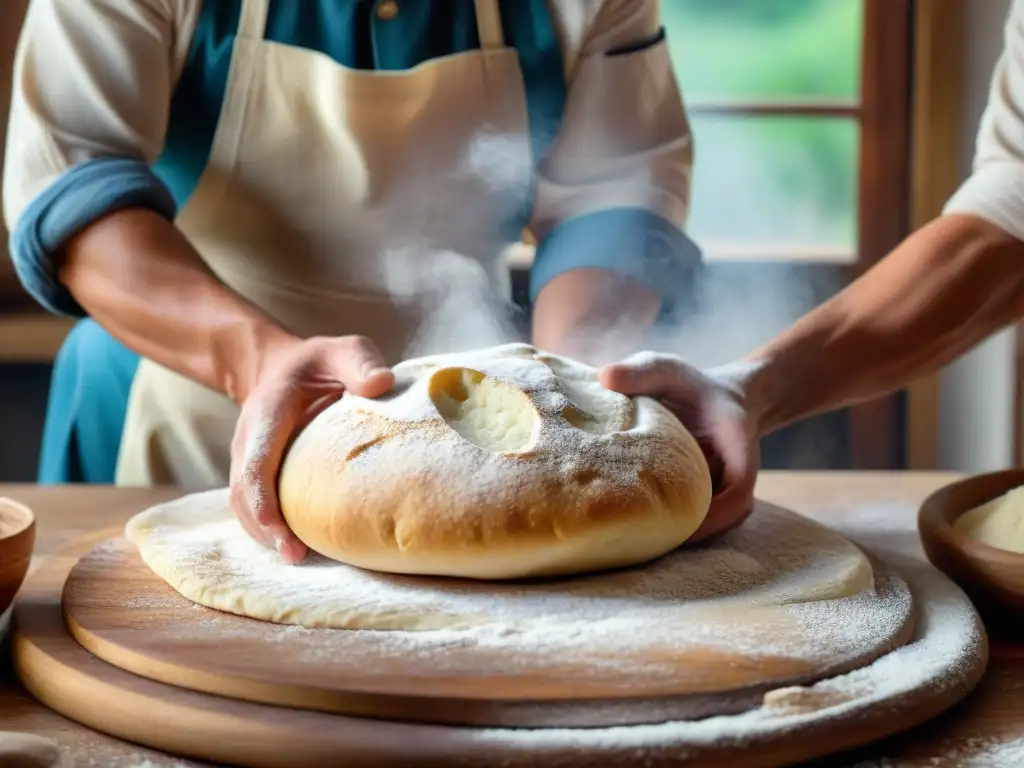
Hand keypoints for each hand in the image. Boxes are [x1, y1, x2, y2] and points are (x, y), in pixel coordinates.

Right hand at [229, 335, 394, 562]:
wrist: (281, 368)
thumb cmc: (320, 362)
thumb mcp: (343, 350)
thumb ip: (360, 361)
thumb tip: (382, 383)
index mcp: (267, 412)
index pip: (255, 459)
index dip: (262, 496)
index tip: (276, 526)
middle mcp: (248, 440)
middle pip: (243, 492)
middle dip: (264, 526)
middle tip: (296, 555)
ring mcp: (246, 459)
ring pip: (242, 505)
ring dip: (264, 534)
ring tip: (298, 557)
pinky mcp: (255, 474)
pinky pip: (252, 507)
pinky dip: (268, 529)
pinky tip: (297, 546)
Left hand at [599, 353, 760, 541]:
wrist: (715, 398)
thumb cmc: (688, 384)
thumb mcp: (667, 369)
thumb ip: (641, 371)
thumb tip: (604, 376)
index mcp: (737, 445)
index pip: (739, 489)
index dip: (715, 513)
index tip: (680, 523)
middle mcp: (736, 475)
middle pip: (726, 518)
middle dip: (692, 533)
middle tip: (645, 543)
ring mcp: (724, 492)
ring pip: (714, 527)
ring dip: (683, 537)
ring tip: (638, 544)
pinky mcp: (709, 501)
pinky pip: (698, 524)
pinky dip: (674, 531)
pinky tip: (638, 536)